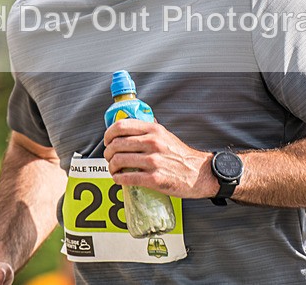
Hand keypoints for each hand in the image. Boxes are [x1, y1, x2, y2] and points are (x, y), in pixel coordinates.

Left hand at [103, 118, 217, 198]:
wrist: (199, 173)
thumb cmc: (181, 155)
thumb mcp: (166, 135)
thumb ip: (149, 130)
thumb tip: (131, 125)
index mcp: (154, 130)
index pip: (121, 126)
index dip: (108, 134)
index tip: (107, 140)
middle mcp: (152, 143)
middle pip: (116, 144)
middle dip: (108, 152)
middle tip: (109, 157)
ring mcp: (153, 161)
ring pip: (119, 161)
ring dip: (111, 166)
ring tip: (113, 169)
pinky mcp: (154, 179)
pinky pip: (127, 178)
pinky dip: (118, 179)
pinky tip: (118, 179)